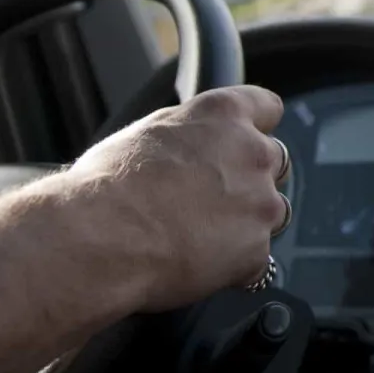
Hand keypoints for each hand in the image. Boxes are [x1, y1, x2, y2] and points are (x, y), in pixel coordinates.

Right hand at [64, 85, 287, 311]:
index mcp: (223, 115)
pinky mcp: (255, 249)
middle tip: (211, 200)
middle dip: (249, 179)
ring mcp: (260, 202)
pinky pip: (256, 259)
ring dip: (247, 223)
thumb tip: (193, 142)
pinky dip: (234, 265)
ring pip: (271, 211)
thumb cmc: (108, 185)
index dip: (255, 128)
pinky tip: (197, 264)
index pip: (267, 107)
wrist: (99, 236)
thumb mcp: (148, 133)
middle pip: (273, 162)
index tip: (246, 141)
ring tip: (200, 237)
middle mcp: (252, 152)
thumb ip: (189, 133)